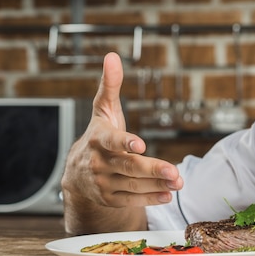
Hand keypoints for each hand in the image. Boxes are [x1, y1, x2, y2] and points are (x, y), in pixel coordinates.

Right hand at [61, 52, 182, 232]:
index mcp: (99, 138)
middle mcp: (99, 162)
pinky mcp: (110, 198)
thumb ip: (110, 85)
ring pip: (133, 185)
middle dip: (153, 169)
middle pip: (129, 166)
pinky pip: (132, 200)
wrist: (76, 173)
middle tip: (175, 172)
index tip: (140, 145)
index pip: (112, 141)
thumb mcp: (103, 110)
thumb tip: (112, 56)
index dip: (125, 143)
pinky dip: (150, 198)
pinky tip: (167, 194)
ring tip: (178, 182)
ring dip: (157, 185)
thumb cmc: (99, 134)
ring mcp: (104, 182)